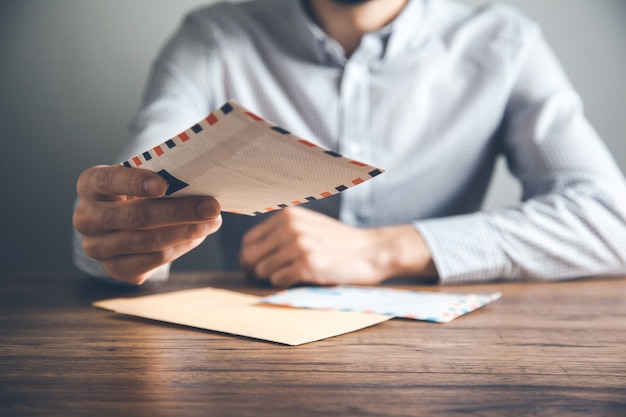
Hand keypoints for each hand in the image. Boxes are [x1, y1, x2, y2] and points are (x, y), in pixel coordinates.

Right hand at [73, 165, 221, 283]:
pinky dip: (180, 248)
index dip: (136, 182)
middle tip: (211, 206)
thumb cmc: (136, 191)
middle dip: (179, 211)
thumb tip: (200, 185)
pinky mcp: (114, 269)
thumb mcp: (140, 177)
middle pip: (136, 216)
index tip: (164, 184)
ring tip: (212, 222)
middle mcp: (86, 218)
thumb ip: (160, 177)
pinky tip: (198, 237)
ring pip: (147, 242)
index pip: (109, 181)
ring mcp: (97, 247)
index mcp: (90, 185)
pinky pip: (152, 261)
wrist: (120, 220)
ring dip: (186, 232)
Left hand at [239, 206, 435, 287]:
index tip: (255, 270)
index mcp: (287, 215)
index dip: (249, 259)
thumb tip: (250, 254)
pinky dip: (286, 284)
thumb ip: (281, 232)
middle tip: (265, 282)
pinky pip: (278, 280)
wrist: (372, 251)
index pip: (248, 240)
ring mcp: (298, 245)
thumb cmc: (339, 242)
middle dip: (254, 272)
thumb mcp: (308, 225)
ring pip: (262, 271)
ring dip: (273, 279)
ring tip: (292, 276)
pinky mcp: (308, 264)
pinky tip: (301, 279)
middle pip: (250, 257)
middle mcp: (290, 227)